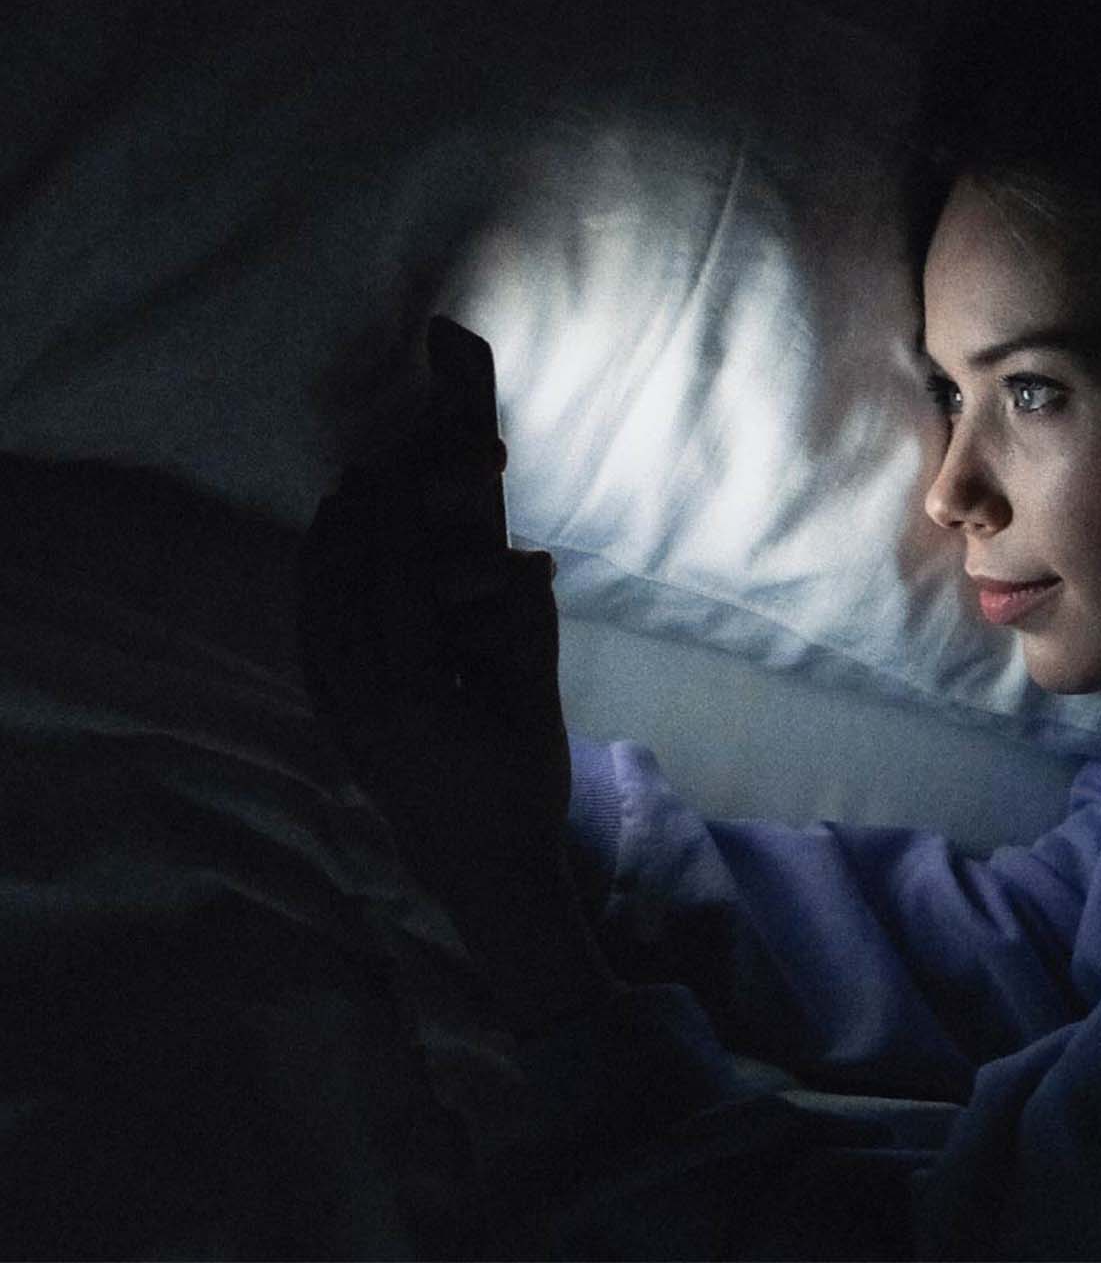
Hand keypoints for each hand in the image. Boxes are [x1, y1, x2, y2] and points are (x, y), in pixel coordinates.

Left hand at [299, 432, 610, 1029]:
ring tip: (337, 510)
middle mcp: (364, 710)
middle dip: (350, 529)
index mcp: (417, 700)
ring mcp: (343, 726)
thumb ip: (528, 634)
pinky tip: (328, 577)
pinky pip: (313, 654)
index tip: (395, 471)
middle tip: (361, 472)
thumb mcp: (539, 712)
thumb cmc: (524, 793)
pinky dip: (316, 603)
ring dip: (324, 561)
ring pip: (315, 625)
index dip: (395, 524)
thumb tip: (527, 560)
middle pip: (338, 597)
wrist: (487, 877)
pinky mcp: (340, 736)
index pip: (397, 590)